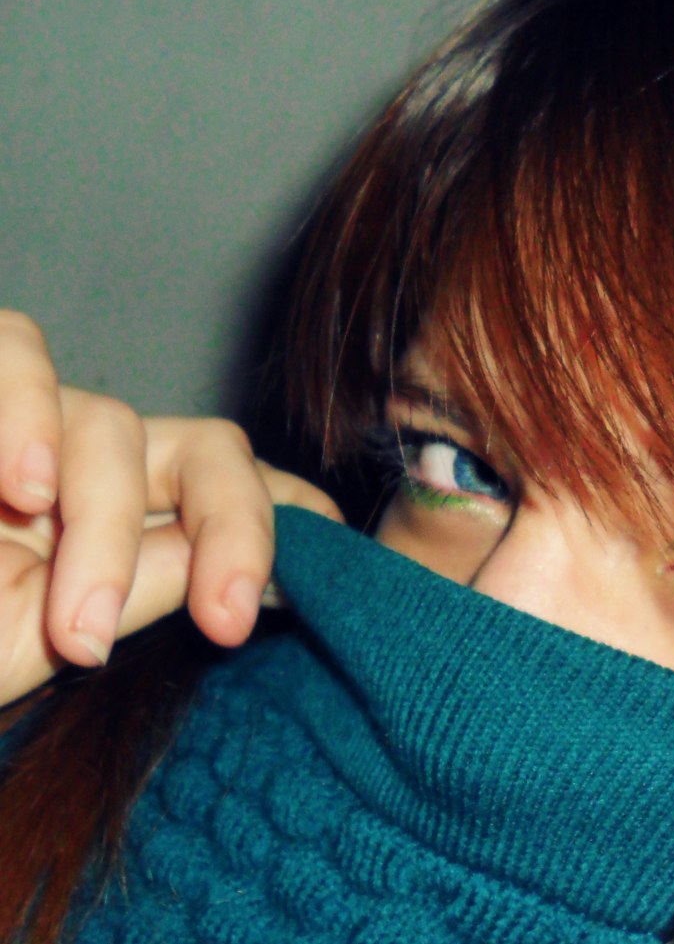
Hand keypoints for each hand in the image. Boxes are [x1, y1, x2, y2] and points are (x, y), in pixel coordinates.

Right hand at [0, 309, 341, 706]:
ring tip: (52, 585)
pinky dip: (15, 406)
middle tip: (209, 625)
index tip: (331, 558)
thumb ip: (151, 580)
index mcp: (121, 525)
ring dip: (92, 500)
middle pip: (201, 445)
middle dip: (223, 530)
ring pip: (100, 409)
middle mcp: (80, 468)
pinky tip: (10, 484)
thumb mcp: (43, 636)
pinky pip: (9, 349)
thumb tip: (277, 557)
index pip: (228, 481)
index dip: (282, 506)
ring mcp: (16, 432)